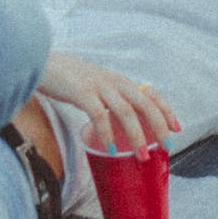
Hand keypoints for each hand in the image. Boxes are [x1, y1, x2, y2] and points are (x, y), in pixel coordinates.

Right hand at [38, 51, 179, 157]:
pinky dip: (107, 133)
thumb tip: (120, 125)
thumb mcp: (95, 86)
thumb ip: (109, 99)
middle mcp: (113, 81)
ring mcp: (98, 86)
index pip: (150, 93)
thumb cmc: (68, 79)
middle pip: (144, 103)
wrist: (40, 61)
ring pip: (126, 111)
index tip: (177, 128)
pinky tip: (110, 148)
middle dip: (159, 126)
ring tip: (142, 157)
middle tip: (167, 146)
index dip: (165, 110)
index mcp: (118, 81)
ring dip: (137, 136)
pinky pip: (99, 114)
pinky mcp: (81, 92)